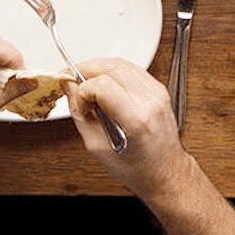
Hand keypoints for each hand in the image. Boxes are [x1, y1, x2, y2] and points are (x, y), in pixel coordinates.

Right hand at [68, 58, 190, 199]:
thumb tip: (69, 88)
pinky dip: (113, 72)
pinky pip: (132, 69)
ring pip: (121, 63)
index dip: (82, 89)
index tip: (77, 100)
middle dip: (86, 70)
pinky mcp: (159, 88)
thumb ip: (80, 114)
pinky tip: (105, 86)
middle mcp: (150, 101)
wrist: (165, 171)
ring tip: (88, 86)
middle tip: (73, 82)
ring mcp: (157, 92)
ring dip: (99, 69)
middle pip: (111, 66)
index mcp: (136, 119)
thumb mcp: (97, 147)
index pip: (102, 85)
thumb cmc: (137, 168)